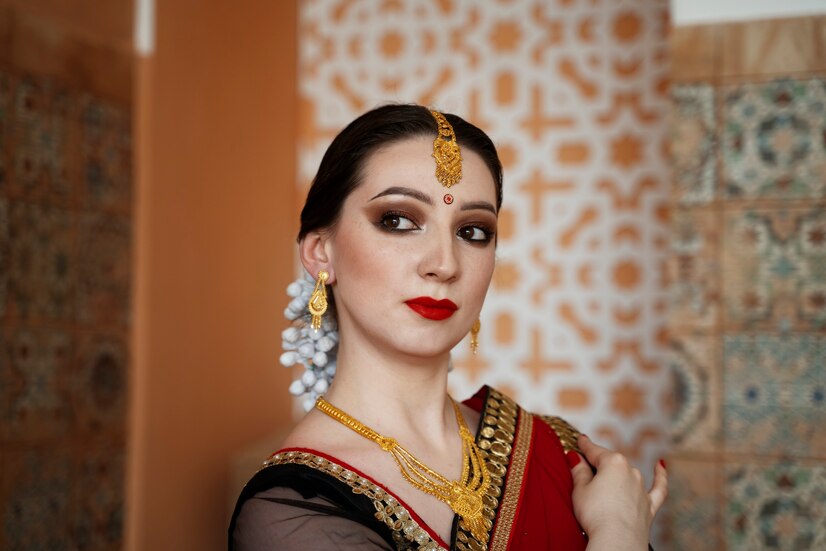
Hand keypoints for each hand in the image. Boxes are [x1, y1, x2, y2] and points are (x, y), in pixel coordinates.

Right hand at [566, 435, 666, 549]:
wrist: (617, 541)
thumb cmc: (596, 515)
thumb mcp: (580, 490)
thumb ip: (579, 471)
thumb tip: (576, 458)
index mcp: (613, 462)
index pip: (594, 450)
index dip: (584, 445)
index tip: (579, 440)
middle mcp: (630, 471)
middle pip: (610, 463)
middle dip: (598, 464)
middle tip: (583, 466)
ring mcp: (641, 488)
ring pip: (628, 475)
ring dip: (616, 476)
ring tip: (602, 483)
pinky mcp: (649, 506)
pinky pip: (658, 488)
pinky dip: (660, 476)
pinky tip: (661, 465)